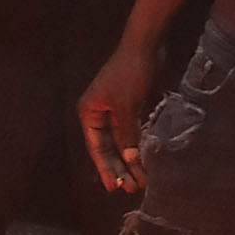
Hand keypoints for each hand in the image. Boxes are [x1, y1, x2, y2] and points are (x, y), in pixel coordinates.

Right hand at [78, 33, 164, 195]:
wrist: (145, 45)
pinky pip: (129, 132)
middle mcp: (97, 114)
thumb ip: (127, 135)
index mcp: (89, 113)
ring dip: (129, 159)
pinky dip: (135, 145)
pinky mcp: (128, 106)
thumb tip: (130, 161)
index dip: (106, 168)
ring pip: (119, 142)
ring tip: (139, 179)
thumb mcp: (126, 107)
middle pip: (107, 147)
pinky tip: (141, 160)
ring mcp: (113, 110)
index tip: (115, 187)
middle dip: (118, 167)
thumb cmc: (129, 74)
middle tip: (131, 188)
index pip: (96, 147)